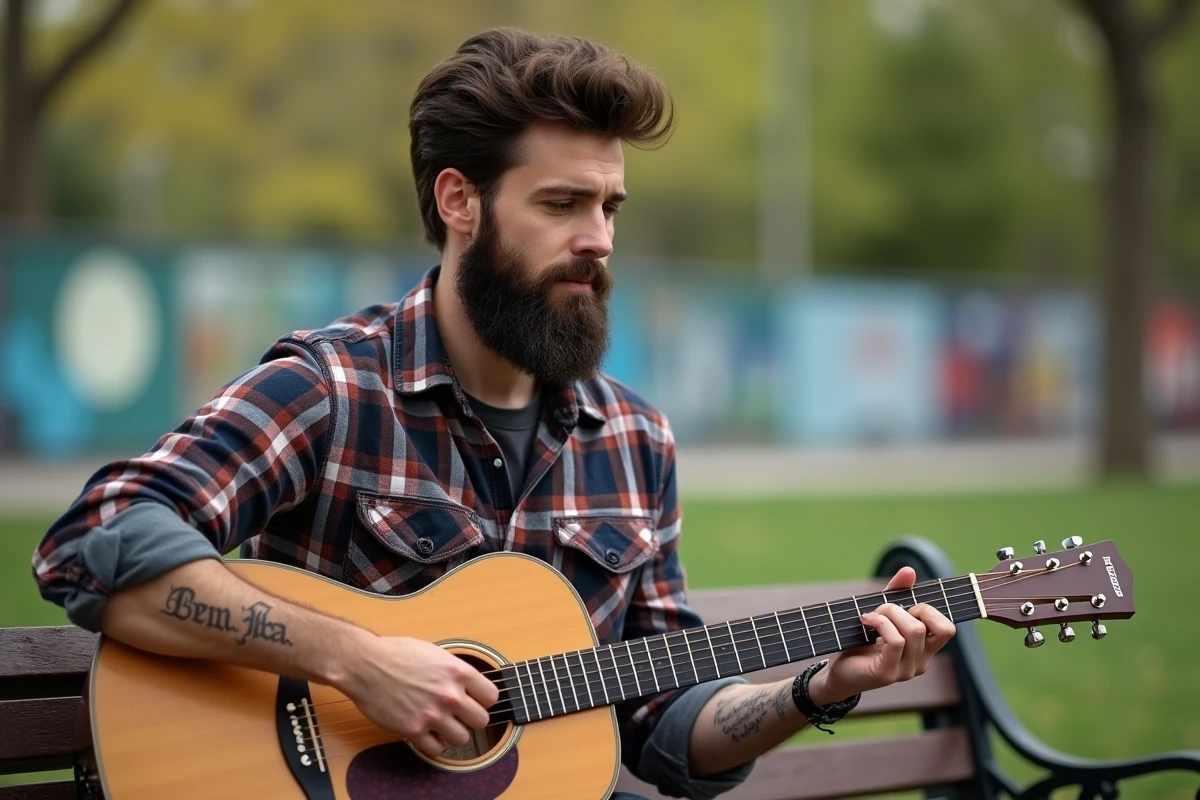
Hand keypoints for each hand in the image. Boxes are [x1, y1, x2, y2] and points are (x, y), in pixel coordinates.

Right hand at [338, 634, 499, 757]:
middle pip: (481, 721)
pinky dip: (434, 744)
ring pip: (463, 739)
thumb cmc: (396, 653)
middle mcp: (449, 695)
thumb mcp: (435, 653)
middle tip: (460, 715)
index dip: (484, 700)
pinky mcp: (413, 730)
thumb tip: (469, 684)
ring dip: (454, 733)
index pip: (491, 696)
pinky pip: (436, 749)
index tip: (476, 701)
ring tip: (443, 725)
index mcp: (458, 672)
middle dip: (471, 719)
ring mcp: (432, 714)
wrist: (365, 665)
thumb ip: (454, 671)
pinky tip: (428, 733)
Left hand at [810, 567, 955, 704]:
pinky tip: (865, 621)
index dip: (929, 611)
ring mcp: (906, 671)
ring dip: (889, 613)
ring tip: (870, 616)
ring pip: (914, 630)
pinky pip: (896, 641)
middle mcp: (921, 662)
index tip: (903, 608)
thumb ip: (896, 593)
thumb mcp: (882, 614)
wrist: (838, 671)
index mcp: (924, 649)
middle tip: (881, 610)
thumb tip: (909, 571)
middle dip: (907, 608)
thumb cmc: (861, 642)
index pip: (947, 629)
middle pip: (934, 626)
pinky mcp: (888, 673)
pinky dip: (880, 623)